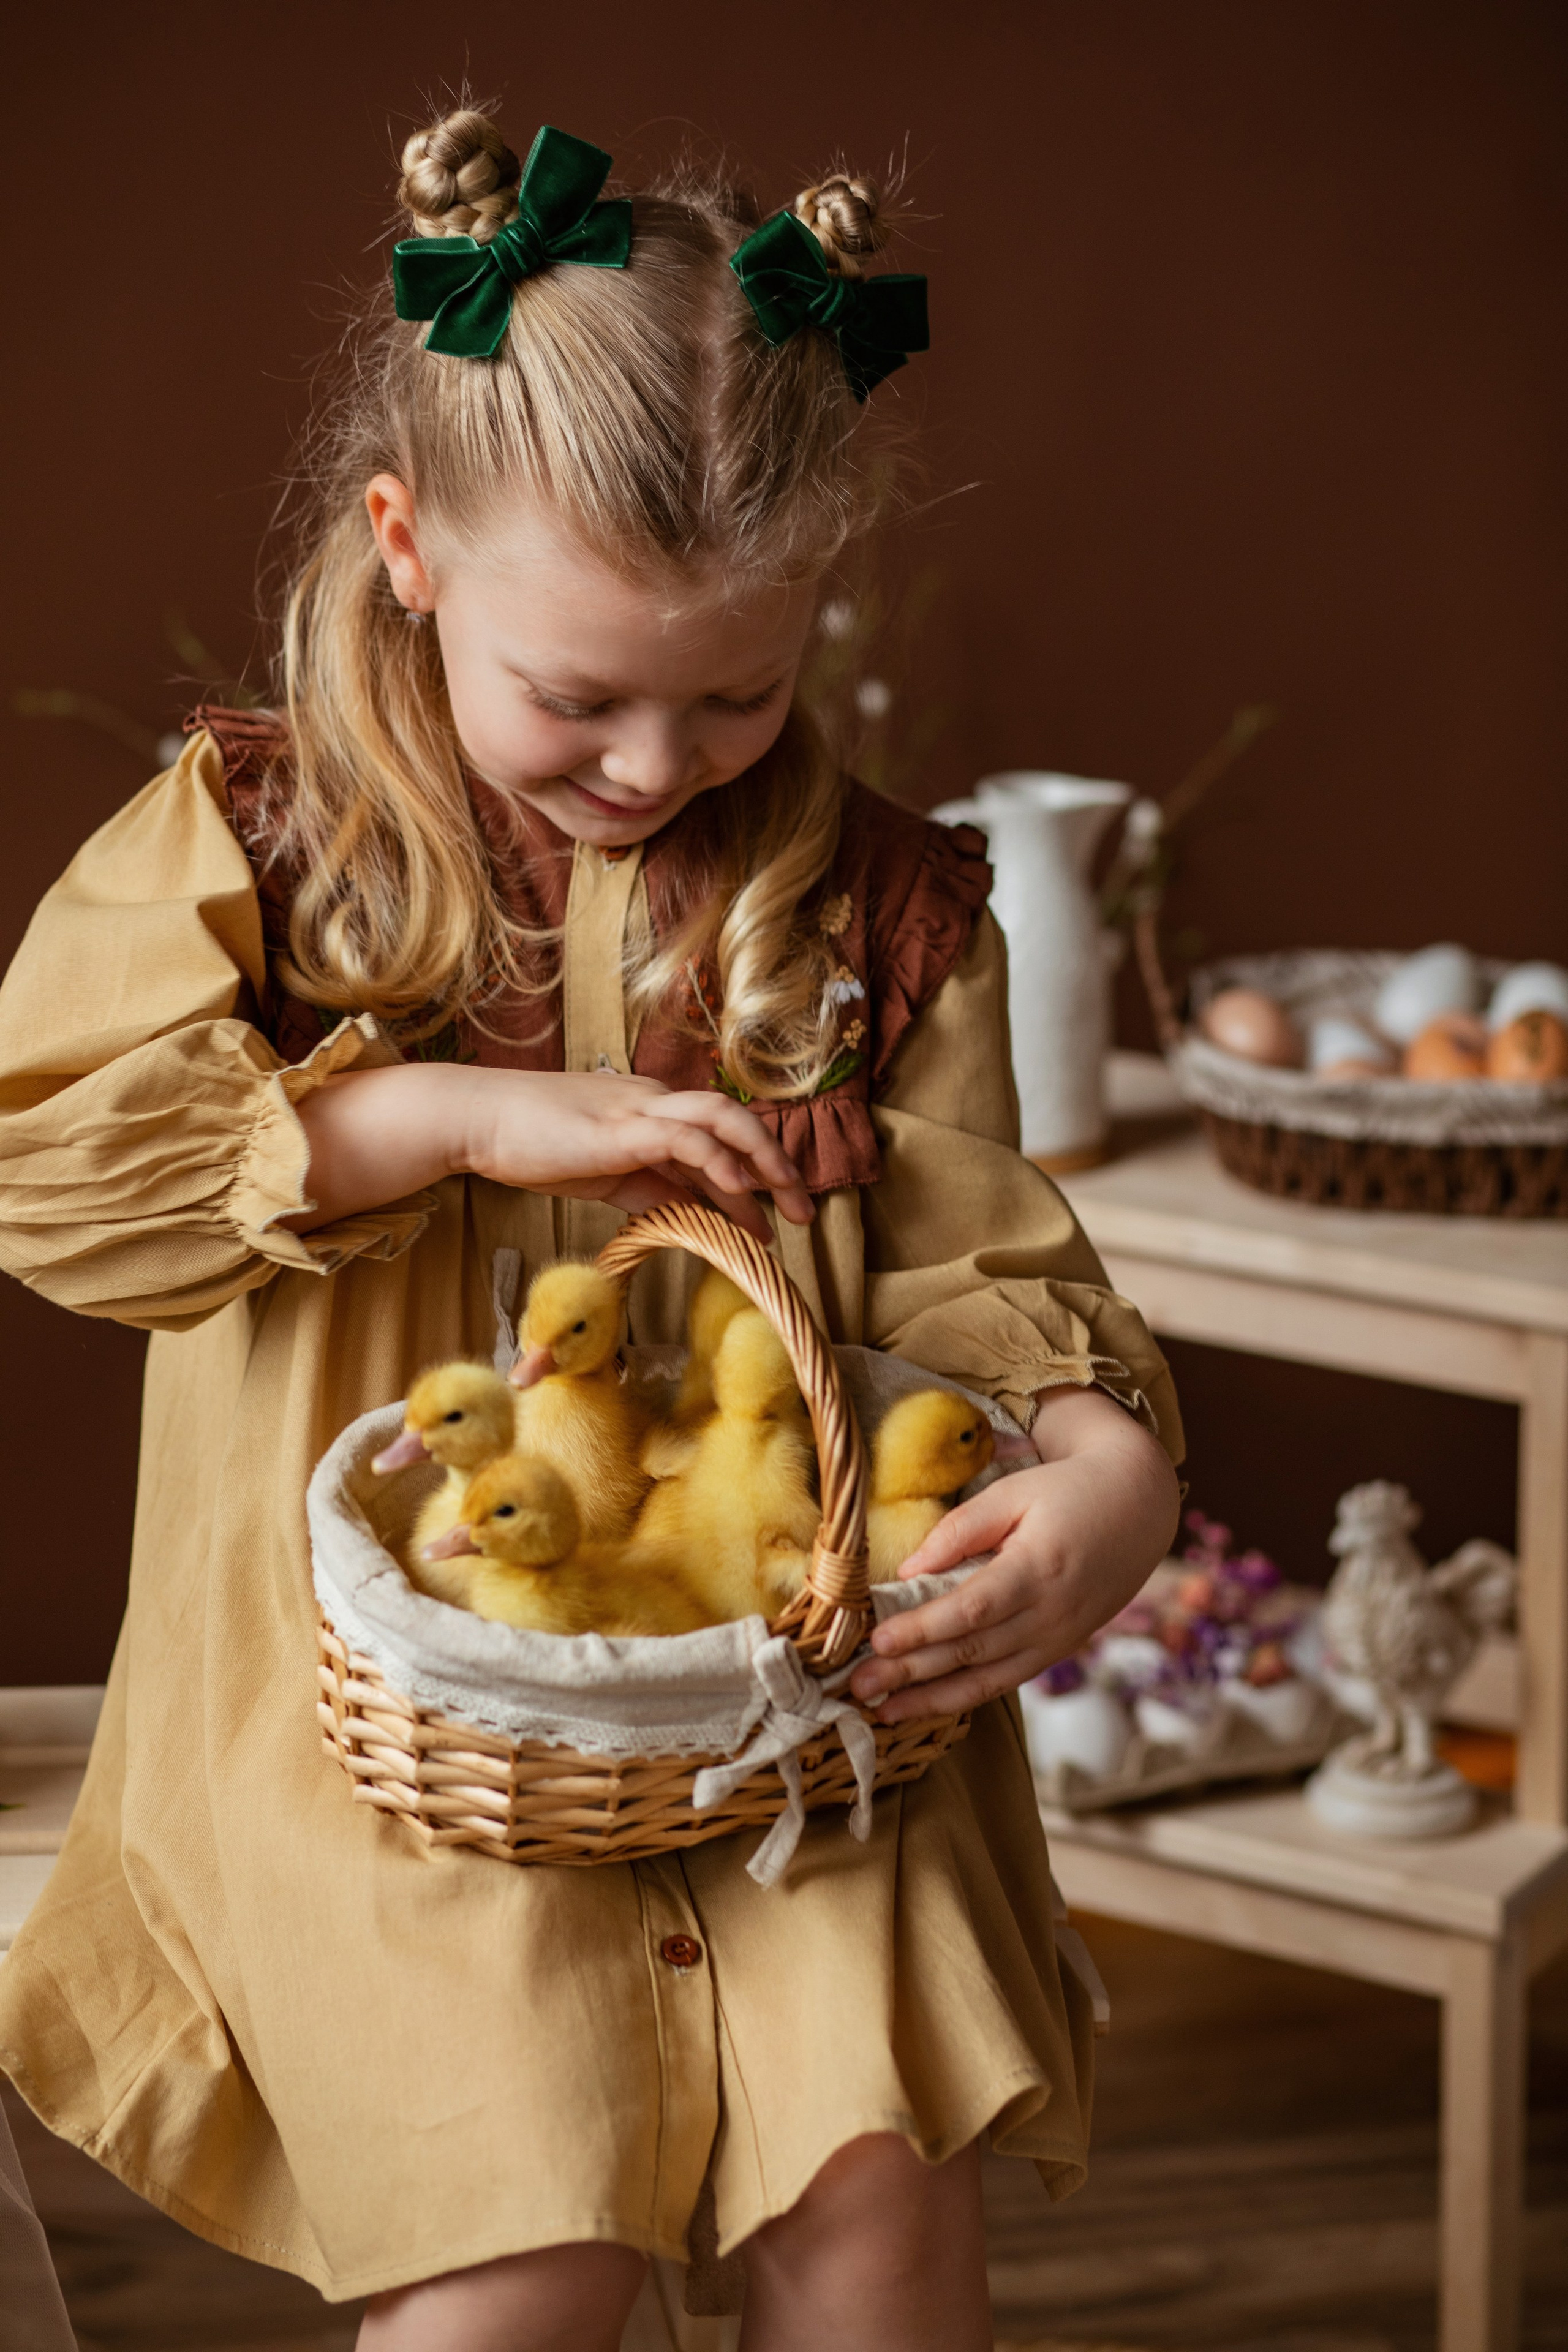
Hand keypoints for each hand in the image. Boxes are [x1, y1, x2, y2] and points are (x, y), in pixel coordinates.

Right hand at [287, 1063, 812, 1240]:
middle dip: (777, 1167)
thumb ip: (645, 1187)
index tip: (778, 1215)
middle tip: (804, 1214)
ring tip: (786, 1209)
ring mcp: (640, 1108)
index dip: (755, 1173)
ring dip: (763, 1164)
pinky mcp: (622, 1126)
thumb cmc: (532, 1143)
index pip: (719, 1137)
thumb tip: (683, 1212)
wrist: (479, 1119)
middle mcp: (656, 1100)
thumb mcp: (602, 1172)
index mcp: (652, 1110)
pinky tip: (739, 1193)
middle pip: (736, 1122)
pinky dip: (719, 1163)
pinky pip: (686, 1138)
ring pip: (723, 1121)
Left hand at [849, 1385, 1178, 1724]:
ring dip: (931, 1700)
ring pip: (986, 1680)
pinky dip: (963, 1698)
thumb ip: (960, 1531)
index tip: (876, 1640)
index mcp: (1039, 1569)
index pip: (971, 1610)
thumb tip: (908, 1571)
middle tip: (857, 1686)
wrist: (1137, 1509)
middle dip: (910, 1672)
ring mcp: (1056, 1639)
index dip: (922, 1629)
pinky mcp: (1056, 1650)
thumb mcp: (1013, 1493)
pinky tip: (925, 1704)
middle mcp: (1050, 1615)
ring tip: (881, 1711)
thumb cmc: (1067, 1491)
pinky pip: (1005, 1682)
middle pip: (971, 1652)